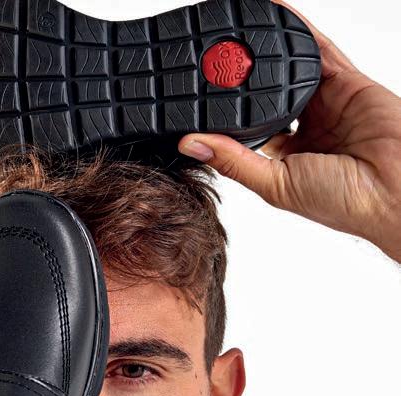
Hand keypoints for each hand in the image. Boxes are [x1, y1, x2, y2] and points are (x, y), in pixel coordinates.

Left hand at [178, 1, 400, 261]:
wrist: (396, 190)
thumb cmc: (344, 202)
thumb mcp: (276, 184)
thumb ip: (234, 162)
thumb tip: (191, 145)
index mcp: (287, 162)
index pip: (249, 135)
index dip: (227, 119)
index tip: (198, 104)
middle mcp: (306, 133)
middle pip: (268, 100)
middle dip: (245, 84)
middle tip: (214, 64)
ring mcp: (327, 106)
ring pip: (292, 72)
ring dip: (268, 55)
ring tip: (236, 36)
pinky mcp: (348, 83)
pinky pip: (320, 51)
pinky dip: (299, 32)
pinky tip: (276, 15)